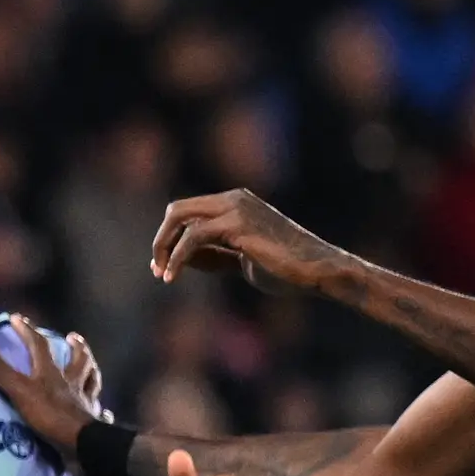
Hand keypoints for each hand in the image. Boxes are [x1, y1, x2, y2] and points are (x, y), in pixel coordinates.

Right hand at [0, 321, 103, 458]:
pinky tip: (102, 407)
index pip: (39, 346)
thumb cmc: (49, 416)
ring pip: (91, 379)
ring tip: (90, 362)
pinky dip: (99, 406)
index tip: (17, 318)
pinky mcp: (93, 421)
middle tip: (72, 337)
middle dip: (74, 347)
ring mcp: (85, 402)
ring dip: (91, 369)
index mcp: (52, 374)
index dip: (26, 331)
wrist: (81, 444)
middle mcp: (72, 383)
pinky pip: (98, 410)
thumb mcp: (19, 391)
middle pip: (77, 360)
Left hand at [149, 189, 346, 291]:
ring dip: (164, 248)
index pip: (188, 213)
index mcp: (235, 203)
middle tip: (157, 270)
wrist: (316, 270)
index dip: (169, 239)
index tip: (161, 267)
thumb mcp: (240, 260)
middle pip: (178, 209)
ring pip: (180, 217)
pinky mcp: (238, 224)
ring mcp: (236, 208)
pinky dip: (178, 257)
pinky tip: (173, 276)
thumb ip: (212, 256)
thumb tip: (179, 260)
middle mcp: (234, 199)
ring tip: (163, 276)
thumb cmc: (285, 268)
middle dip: (162, 240)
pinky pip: (194, 236)